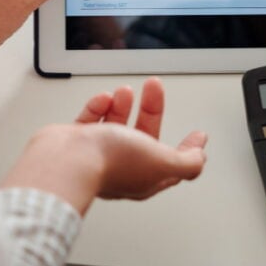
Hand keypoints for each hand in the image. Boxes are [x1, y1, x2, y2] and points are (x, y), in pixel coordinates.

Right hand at [2, 78, 207, 213]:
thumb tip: (200, 158)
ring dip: (123, 106)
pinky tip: (103, 98)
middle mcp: (121, 168)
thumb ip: (186, 162)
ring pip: (116, 126)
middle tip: (153, 87)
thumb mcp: (162, 160)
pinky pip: (90, 121)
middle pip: (144, 136)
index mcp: (145, 177)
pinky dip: (98, 106)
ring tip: (124, 91)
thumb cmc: (109, 162)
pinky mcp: (77, 144)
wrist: (65, 160)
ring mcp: (97, 155)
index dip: (189, 149)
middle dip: (151, 109)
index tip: (198, 135)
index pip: (174, 164)